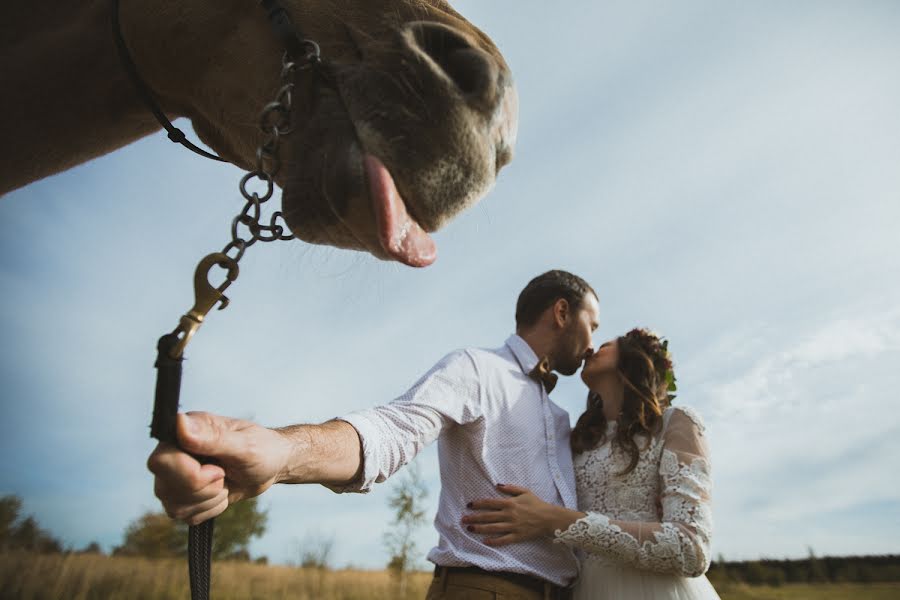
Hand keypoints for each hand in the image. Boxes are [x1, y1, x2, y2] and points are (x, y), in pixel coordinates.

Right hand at [147, 412, 290, 524]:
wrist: (270, 466)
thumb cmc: (262, 448)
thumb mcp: (244, 444)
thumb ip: (213, 438)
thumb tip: (180, 423)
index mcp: (184, 431)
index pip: (161, 461)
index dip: (190, 474)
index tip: (219, 470)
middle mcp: (173, 452)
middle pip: (165, 487)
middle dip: (204, 489)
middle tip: (225, 474)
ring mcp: (173, 476)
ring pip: (174, 506)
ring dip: (209, 500)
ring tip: (225, 481)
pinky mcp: (181, 495)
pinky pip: (185, 515)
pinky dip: (209, 509)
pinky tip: (222, 492)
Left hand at [461, 484, 578, 546]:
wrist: (549, 518)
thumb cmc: (536, 503)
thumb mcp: (524, 491)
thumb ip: (510, 488)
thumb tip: (497, 485)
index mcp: (510, 503)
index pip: (490, 503)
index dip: (478, 504)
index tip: (469, 505)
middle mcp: (509, 515)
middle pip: (488, 516)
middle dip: (474, 517)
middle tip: (463, 519)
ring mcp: (512, 526)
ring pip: (493, 528)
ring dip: (480, 528)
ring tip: (469, 529)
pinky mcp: (517, 536)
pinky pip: (503, 539)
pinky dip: (494, 541)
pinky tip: (485, 541)